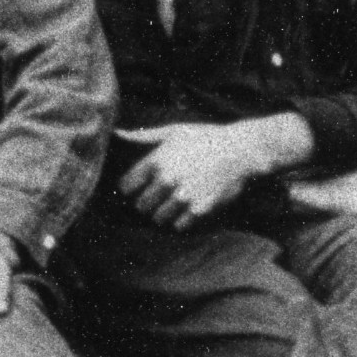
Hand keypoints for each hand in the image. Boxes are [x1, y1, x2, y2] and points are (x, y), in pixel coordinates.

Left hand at [114, 117, 303, 229]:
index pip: (127, 187)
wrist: (239, 150)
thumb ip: (143, 136)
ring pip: (158, 218)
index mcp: (156, 161)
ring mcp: (183, 197)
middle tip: (158, 197)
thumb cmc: (205, 138)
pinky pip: (179, 225)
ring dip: (163, 213)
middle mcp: (166, 180)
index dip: (131, 188)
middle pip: (141, 206)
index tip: (139, 187)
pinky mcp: (199, 209)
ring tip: (173, 203)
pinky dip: (180, 220)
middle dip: (147, 202)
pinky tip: (187, 208)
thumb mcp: (174, 131)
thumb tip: (117, 133)